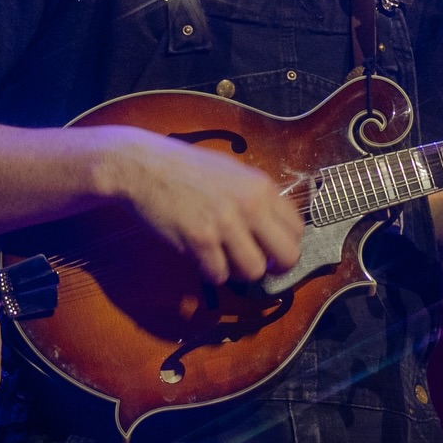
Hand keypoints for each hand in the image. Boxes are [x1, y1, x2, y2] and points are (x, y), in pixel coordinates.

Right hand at [106, 128, 304, 284]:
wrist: (145, 167)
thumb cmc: (188, 169)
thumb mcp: (233, 172)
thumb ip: (257, 198)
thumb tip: (275, 231)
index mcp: (261, 186)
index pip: (297, 229)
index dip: (285, 245)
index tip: (270, 250)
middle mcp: (249, 204)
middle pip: (287, 256)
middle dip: (274, 267)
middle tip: (257, 264)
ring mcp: (225, 223)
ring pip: (254, 271)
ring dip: (239, 271)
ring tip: (223, 257)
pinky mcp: (200, 240)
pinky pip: (219, 275)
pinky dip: (210, 271)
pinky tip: (200, 255)